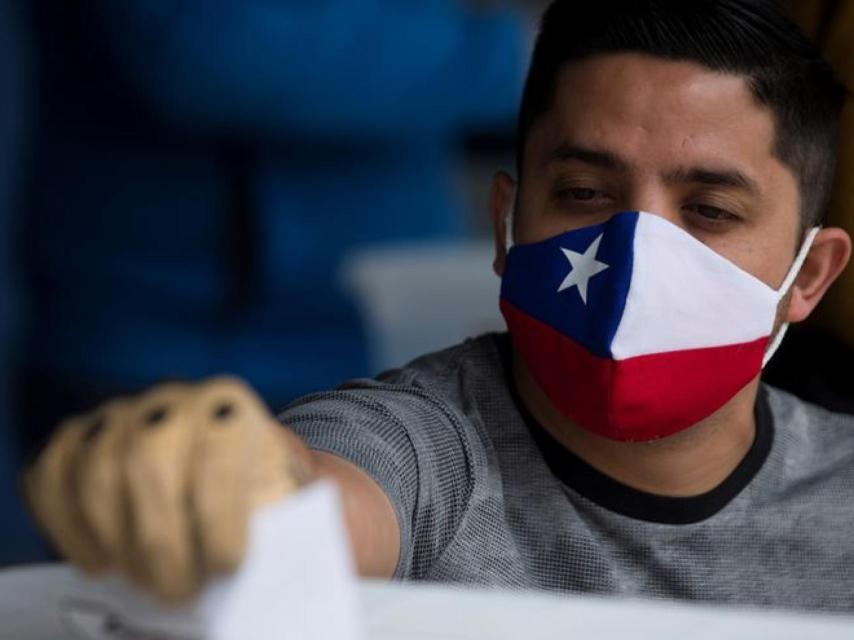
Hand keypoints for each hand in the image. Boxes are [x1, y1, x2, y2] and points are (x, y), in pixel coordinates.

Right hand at [23, 377, 313, 602]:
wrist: (230, 455)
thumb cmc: (256, 481)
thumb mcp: (282, 491)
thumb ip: (270, 514)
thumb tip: (249, 558)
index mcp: (230, 405)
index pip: (217, 455)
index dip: (218, 518)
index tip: (227, 567)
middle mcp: (172, 400)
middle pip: (149, 461)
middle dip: (161, 539)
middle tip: (179, 591)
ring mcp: (120, 414)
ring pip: (97, 472)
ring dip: (119, 541)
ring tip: (148, 581)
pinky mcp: (78, 437)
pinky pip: (52, 476)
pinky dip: (68, 527)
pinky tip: (100, 563)